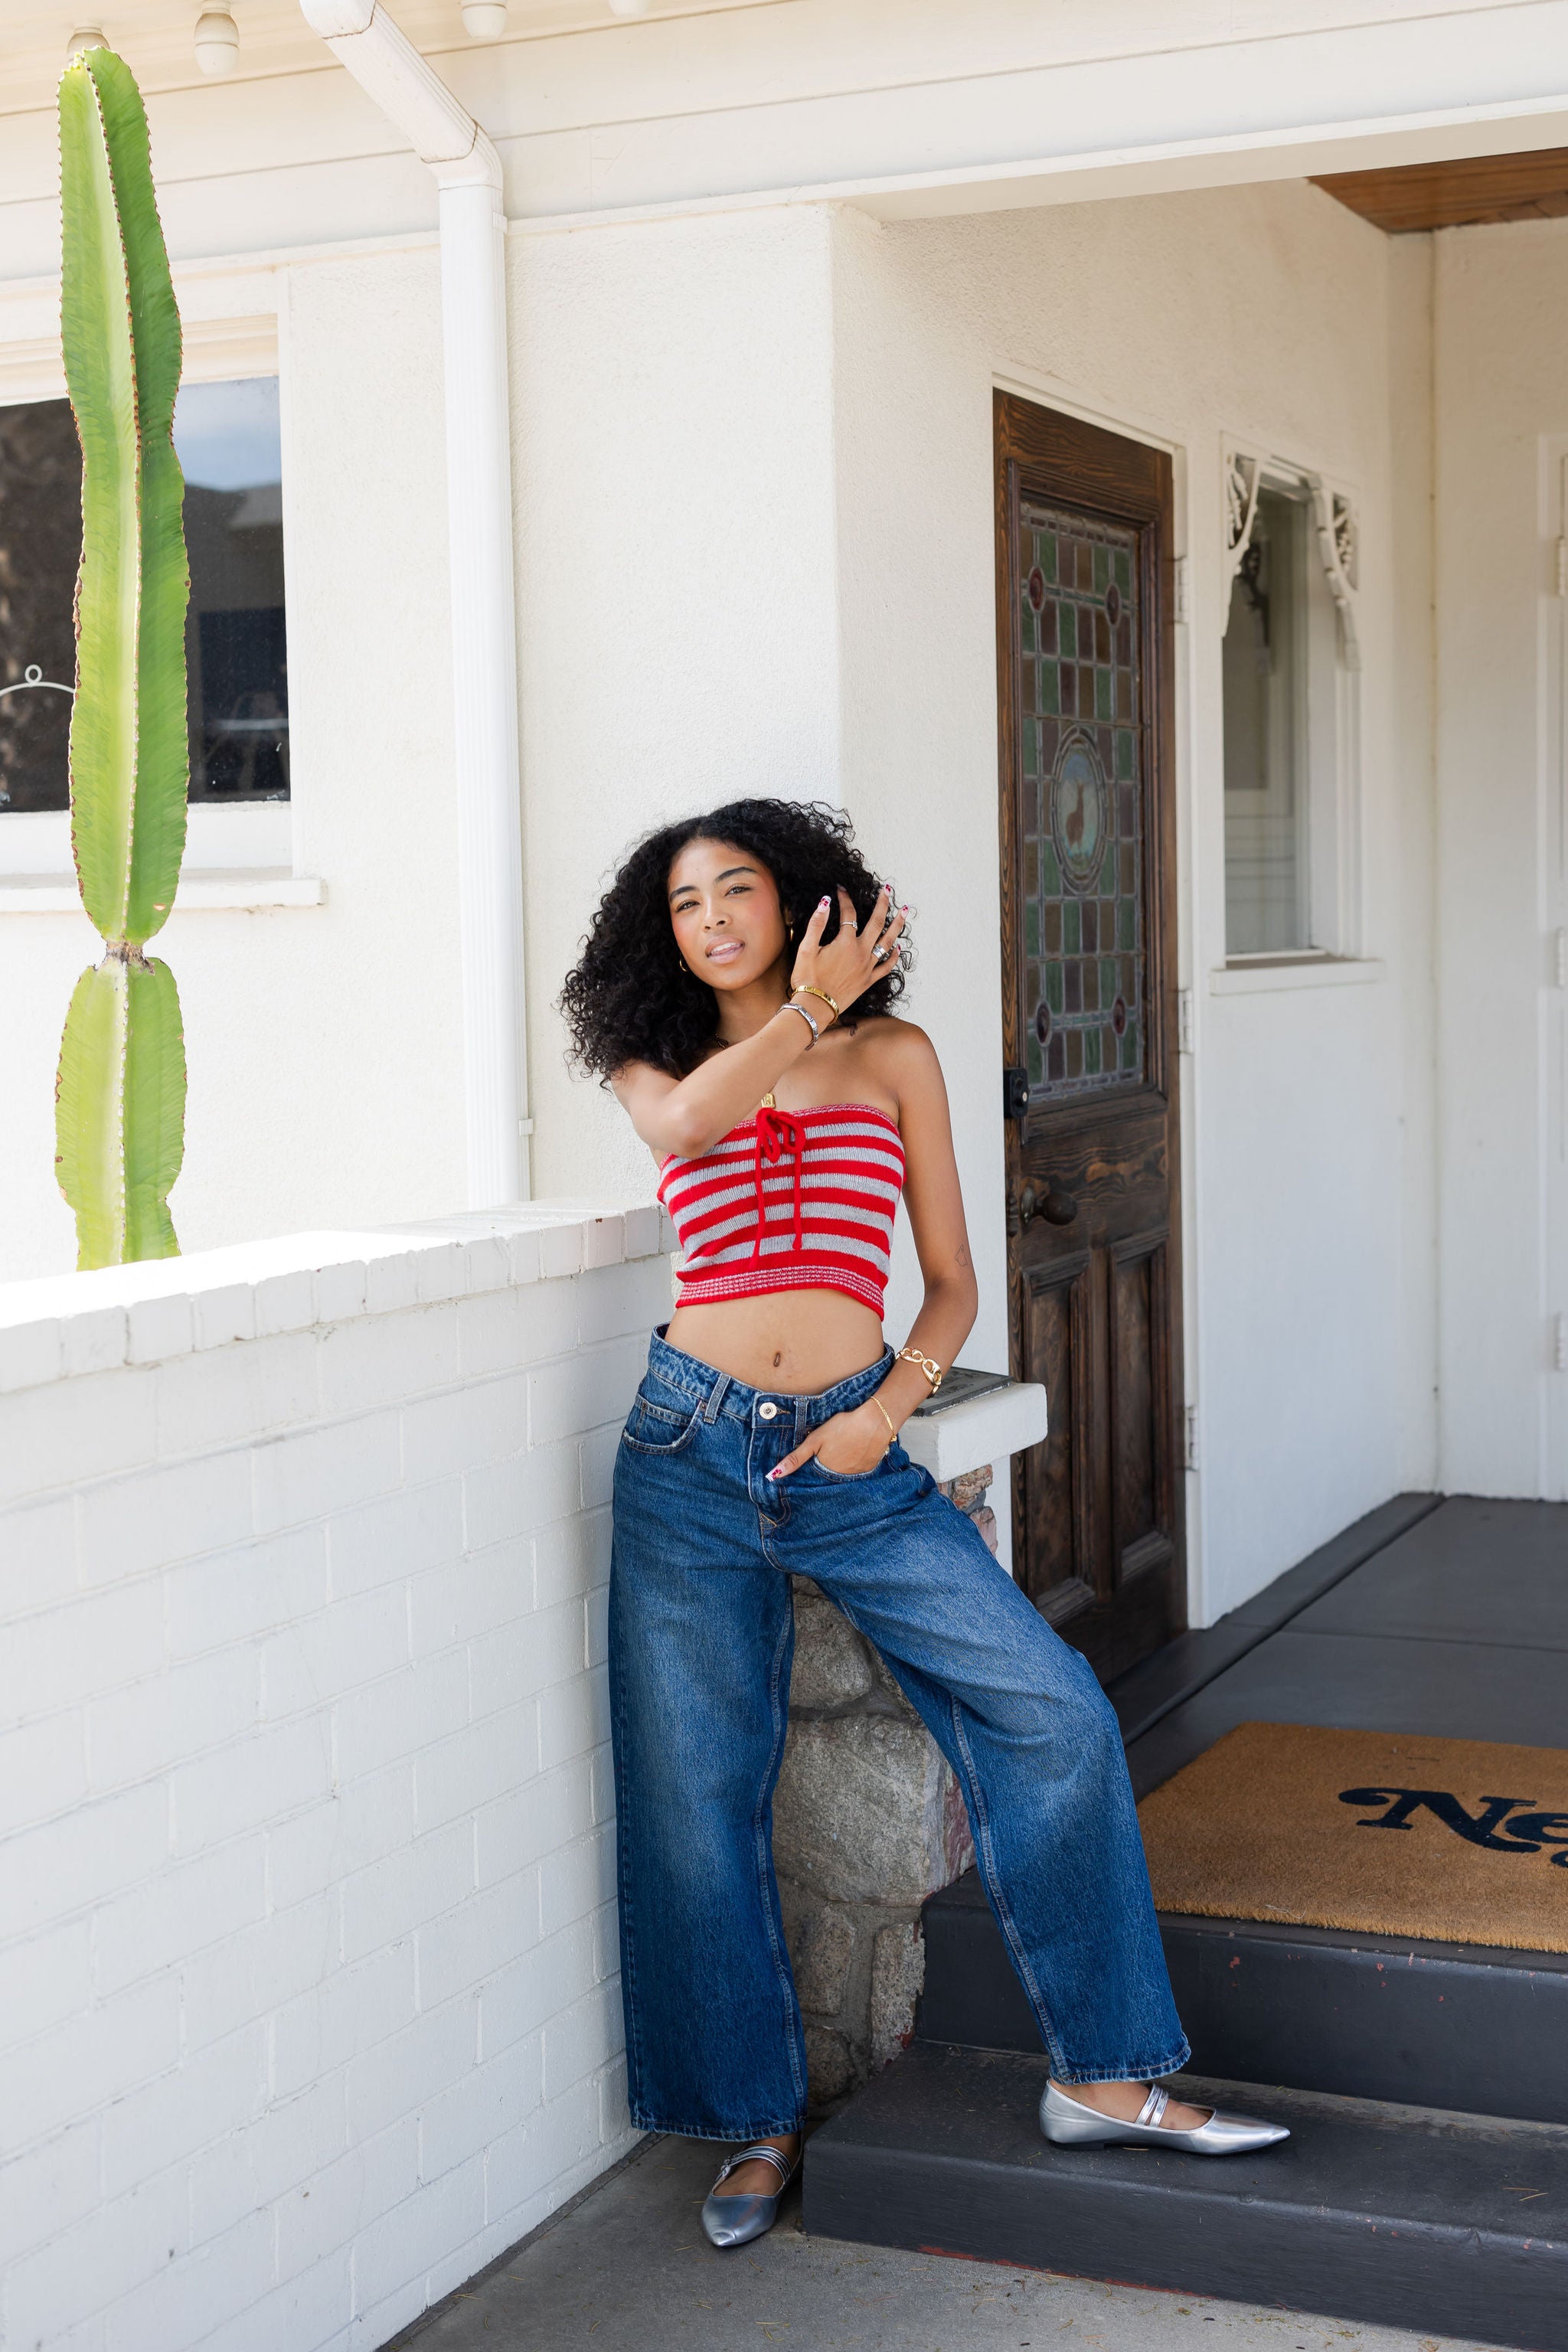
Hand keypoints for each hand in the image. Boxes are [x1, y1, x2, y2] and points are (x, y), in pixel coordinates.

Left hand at [768, 1400, 893, 1479]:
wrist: (875, 1422)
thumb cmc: (843, 1427)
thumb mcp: (815, 1440)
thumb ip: (796, 1458)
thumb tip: (773, 1475)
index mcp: (825, 1472)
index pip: (812, 1479)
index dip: (810, 1471)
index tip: (810, 1464)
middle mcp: (840, 1479)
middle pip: (828, 1478)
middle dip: (824, 1470)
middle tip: (830, 1452)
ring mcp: (856, 1476)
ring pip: (842, 1476)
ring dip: (839, 1468)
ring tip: (842, 1452)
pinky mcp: (869, 1470)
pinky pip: (856, 1473)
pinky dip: (853, 1465)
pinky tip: (854, 1452)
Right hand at [790, 886, 905, 1021]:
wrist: (815, 1007)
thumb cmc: (807, 979)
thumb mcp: (806, 948)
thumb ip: (817, 924)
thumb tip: (825, 902)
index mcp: (845, 942)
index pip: (848, 914)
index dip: (845, 899)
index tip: (840, 890)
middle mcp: (860, 952)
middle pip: (877, 922)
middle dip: (883, 904)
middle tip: (887, 890)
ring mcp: (867, 967)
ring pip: (887, 942)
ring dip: (897, 925)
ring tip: (905, 912)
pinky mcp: (868, 980)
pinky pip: (886, 966)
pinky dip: (894, 956)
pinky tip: (898, 947)